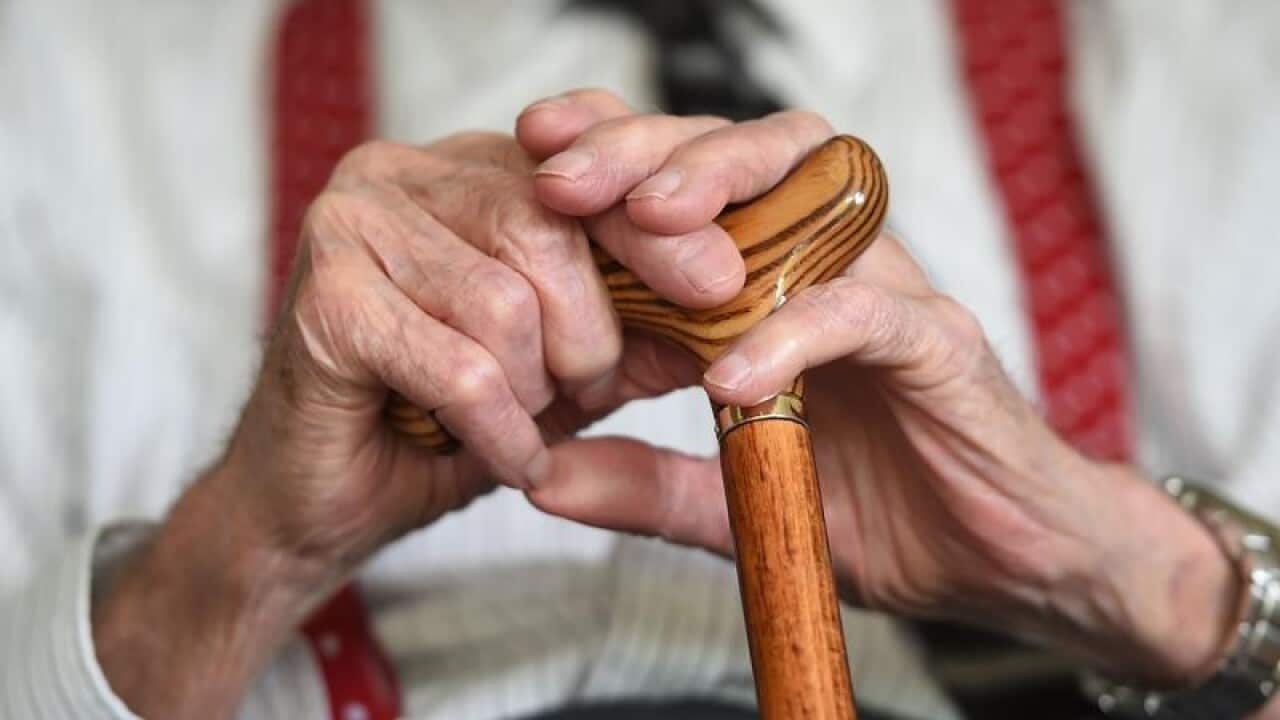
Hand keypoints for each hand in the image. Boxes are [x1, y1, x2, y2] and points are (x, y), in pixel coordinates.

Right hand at [91, 89, 840, 717]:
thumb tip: (731, 297)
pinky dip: (498, 431)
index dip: (658, 227)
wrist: (327, 499)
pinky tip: (500, 457)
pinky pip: (461, 368)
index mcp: (462, 169)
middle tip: (581, 393)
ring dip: (535, 391)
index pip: (581, 167)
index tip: (721, 285)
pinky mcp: (324, 298)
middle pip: (547, 227)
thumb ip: (635, 325)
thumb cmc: (442, 421)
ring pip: (507, 303)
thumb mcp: (564, 367)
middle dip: (589, 334)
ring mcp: (350, 225)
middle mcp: (401, 173)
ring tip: (518, 424)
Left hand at [522, 96, 1242, 687]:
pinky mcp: (937, 343)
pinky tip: (728, 374)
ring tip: (640, 221)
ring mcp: (884, 294)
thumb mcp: (739, 502)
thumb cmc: (883, 514)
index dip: (612, 156)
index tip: (530, 160)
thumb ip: (647, 484)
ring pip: (809, 191)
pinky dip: (792, 334)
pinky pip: (863, 313)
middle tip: (564, 178)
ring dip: (719, 189)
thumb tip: (540, 476)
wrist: (1006, 564)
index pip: (689, 186)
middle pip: (738, 157)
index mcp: (771, 287)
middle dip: (645, 149)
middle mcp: (824, 269)